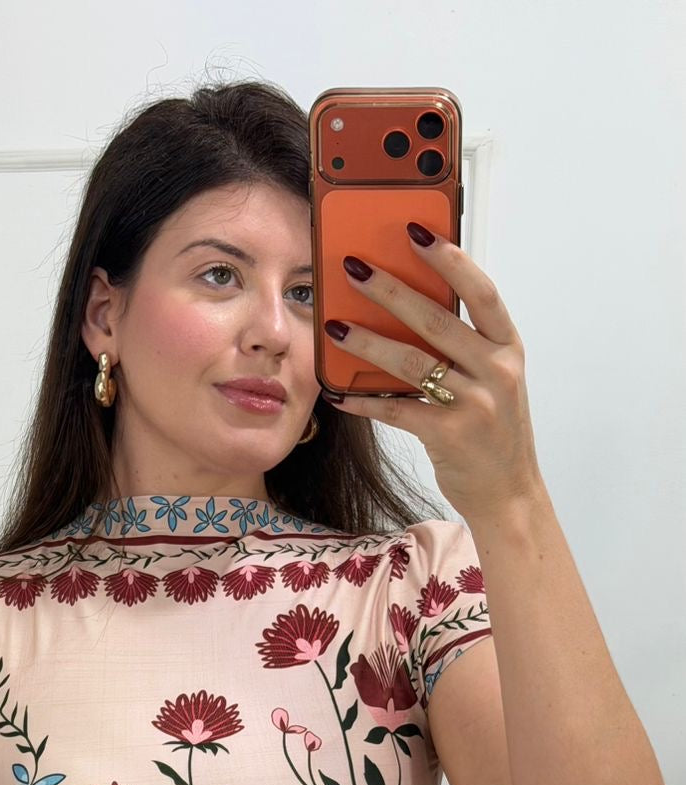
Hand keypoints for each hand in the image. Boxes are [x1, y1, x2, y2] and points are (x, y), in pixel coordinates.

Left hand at [322, 225, 545, 523]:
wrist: (509, 493)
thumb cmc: (493, 430)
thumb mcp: (492, 380)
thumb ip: (463, 346)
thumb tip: (407, 306)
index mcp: (508, 348)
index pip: (481, 292)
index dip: (449, 259)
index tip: (416, 231)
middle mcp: (496, 372)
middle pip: (436, 320)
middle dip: (390, 290)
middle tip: (354, 268)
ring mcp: (474, 404)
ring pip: (411, 361)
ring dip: (367, 342)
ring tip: (333, 326)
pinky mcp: (449, 436)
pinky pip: (397, 409)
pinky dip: (364, 400)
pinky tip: (339, 393)